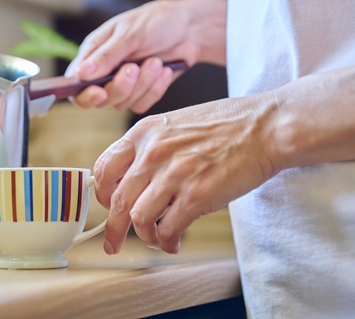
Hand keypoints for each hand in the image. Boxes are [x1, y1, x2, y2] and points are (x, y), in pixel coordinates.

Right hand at [65, 0, 226, 113]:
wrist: (189, 29)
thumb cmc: (156, 22)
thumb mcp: (130, 33)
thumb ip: (106, 55)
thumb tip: (81, 73)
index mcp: (93, 55)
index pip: (76, 84)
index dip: (84, 93)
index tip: (100, 91)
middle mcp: (104, 73)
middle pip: (100, 100)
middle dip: (120, 87)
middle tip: (135, 68)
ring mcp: (123, 85)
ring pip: (122, 104)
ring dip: (143, 84)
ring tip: (155, 61)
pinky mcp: (141, 93)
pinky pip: (141, 105)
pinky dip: (155, 89)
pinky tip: (163, 70)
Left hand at [93, 93, 278, 254]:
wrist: (266, 127)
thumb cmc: (226, 125)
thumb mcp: (175, 124)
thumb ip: (151, 147)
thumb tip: (132, 179)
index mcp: (144, 132)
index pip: (104, 168)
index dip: (100, 194)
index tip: (105, 207)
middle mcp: (153, 152)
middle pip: (116, 201)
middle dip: (112, 230)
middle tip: (112, 244)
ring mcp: (174, 174)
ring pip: (139, 219)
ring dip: (145, 237)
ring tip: (157, 240)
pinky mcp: (197, 195)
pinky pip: (168, 229)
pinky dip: (167, 242)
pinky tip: (174, 242)